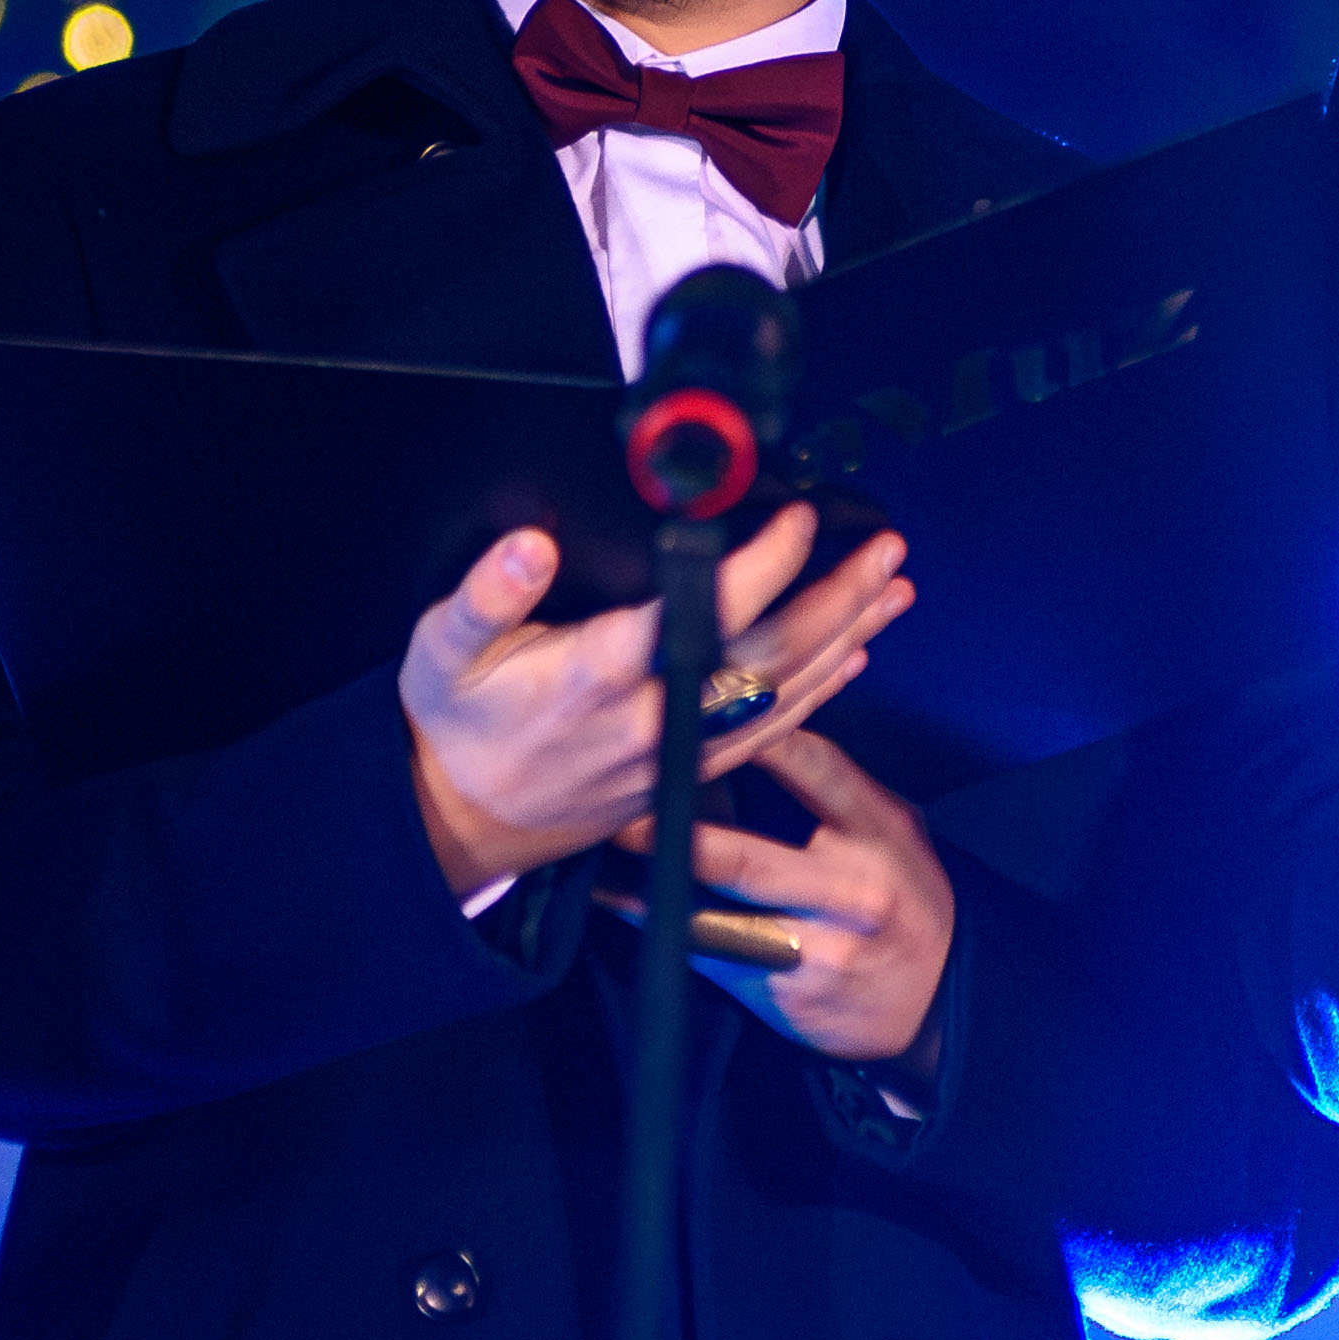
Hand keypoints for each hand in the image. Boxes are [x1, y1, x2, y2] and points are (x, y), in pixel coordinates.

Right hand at [400, 504, 913, 892]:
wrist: (461, 819)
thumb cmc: (457, 722)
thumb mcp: (443, 648)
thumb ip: (487, 593)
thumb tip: (530, 544)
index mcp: (597, 677)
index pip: (698, 616)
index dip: (759, 568)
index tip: (799, 520)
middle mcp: (653, 717)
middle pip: (770, 659)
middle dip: (836, 600)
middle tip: (886, 550)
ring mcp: (678, 751)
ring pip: (785, 696)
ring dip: (847, 639)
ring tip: (895, 588)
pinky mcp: (688, 772)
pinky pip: (772, 731)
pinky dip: (821, 690)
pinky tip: (855, 653)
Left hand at [609, 733, 954, 1076]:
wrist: (934, 1003)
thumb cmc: (900, 897)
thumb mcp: (890, 830)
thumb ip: (832, 786)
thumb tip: (753, 730)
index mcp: (879, 834)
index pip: (816, 771)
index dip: (754, 738)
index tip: (697, 711)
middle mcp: (850, 893)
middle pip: (744, 859)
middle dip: (672, 833)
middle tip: (619, 806)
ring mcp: (814, 951)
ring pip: (713, 920)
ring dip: (647, 889)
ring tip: (597, 858)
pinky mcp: (782, 994)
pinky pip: (708, 958)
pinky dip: (661, 929)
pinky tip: (621, 902)